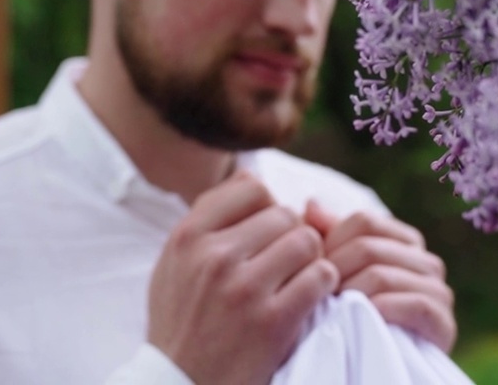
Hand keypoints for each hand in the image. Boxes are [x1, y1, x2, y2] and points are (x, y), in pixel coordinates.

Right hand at [147, 171, 338, 384]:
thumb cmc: (182, 322)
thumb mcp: (175, 265)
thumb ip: (207, 218)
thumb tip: (251, 175)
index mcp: (187, 237)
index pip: (252, 187)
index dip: (268, 207)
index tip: (265, 233)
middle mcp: (214, 258)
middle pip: (285, 215)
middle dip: (291, 237)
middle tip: (284, 264)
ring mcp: (244, 289)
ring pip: (307, 242)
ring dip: (309, 260)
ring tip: (294, 280)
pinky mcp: (274, 321)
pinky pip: (321, 276)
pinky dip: (322, 285)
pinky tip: (306, 299)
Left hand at [305, 203, 455, 352]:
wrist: (380, 369)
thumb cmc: (354, 317)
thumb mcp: (339, 274)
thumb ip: (328, 239)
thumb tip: (311, 203)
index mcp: (406, 242)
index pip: (363, 221)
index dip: (329, 243)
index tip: (311, 272)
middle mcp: (427, 261)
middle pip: (368, 247)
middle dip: (333, 272)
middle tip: (315, 296)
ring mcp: (439, 291)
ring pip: (382, 275)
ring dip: (348, 296)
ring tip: (329, 312)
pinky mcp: (444, 323)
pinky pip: (411, 305)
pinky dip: (380, 311)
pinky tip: (361, 319)